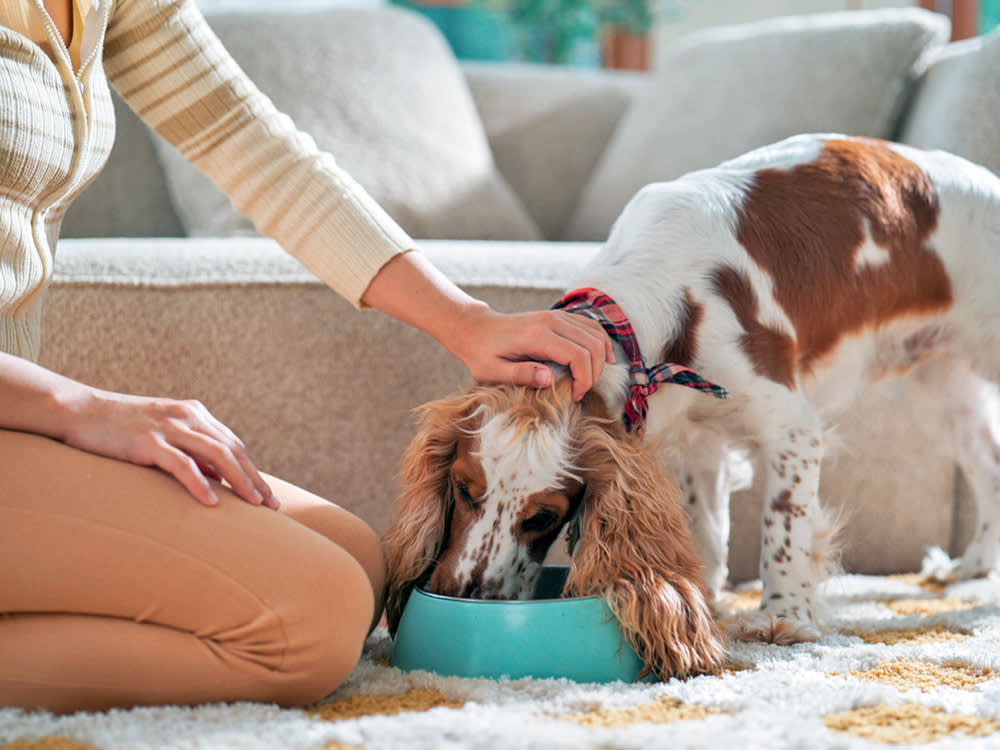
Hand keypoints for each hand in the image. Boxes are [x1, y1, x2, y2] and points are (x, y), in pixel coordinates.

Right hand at [62, 389, 278, 508]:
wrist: (79, 411)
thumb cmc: (121, 429)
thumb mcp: (163, 435)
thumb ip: (191, 451)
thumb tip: (217, 478)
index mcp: (195, 414)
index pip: (234, 445)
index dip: (252, 470)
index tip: (267, 495)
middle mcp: (188, 416)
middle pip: (232, 450)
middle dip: (254, 479)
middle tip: (272, 506)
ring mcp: (169, 427)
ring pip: (216, 455)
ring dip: (238, 482)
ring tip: (253, 505)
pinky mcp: (149, 440)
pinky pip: (181, 464)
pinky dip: (199, 484)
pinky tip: (211, 503)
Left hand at [449, 305, 614, 400]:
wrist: (476, 329)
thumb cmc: (481, 354)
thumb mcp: (492, 372)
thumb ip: (521, 375)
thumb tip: (550, 379)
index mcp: (536, 336)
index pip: (578, 356)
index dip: (584, 380)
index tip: (574, 397)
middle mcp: (551, 321)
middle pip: (592, 345)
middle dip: (594, 373)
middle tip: (580, 392)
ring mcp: (556, 316)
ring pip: (596, 333)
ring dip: (600, 358)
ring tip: (590, 380)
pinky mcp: (559, 316)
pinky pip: (590, 326)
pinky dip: (600, 342)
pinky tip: (603, 358)